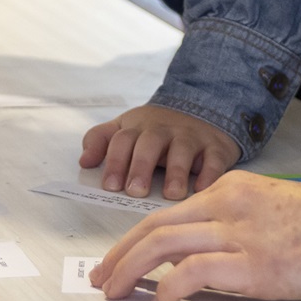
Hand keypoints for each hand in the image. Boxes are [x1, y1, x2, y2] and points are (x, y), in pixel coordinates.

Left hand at [79, 103, 240, 199]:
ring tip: (171, 194)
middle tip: (135, 191)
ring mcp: (191, 136)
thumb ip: (101, 140)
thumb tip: (84, 161)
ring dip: (176, 171)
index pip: (122, 140)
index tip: (110, 186)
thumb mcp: (127, 127)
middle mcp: (164, 129)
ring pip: (183, 149)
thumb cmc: (158, 129)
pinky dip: (210, 174)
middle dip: (141, 166)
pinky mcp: (216, 146)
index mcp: (138, 127)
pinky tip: (202, 189)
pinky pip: (214, 159)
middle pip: (150, 143)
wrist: (204, 106)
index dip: (115, 162)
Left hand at [90, 171, 300, 300]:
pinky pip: (193, 273)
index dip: (135, 239)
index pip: (167, 213)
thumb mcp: (266, 208)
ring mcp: (238, 233)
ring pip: (164, 245)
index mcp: (230, 189)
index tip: (117, 260)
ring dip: (131, 270)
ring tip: (115, 293)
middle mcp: (227, 205)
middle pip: (155, 226)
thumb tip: (189, 256)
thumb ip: (229, 223)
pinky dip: (169, 289)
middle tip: (102, 278)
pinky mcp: (252, 264)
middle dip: (120, 254)